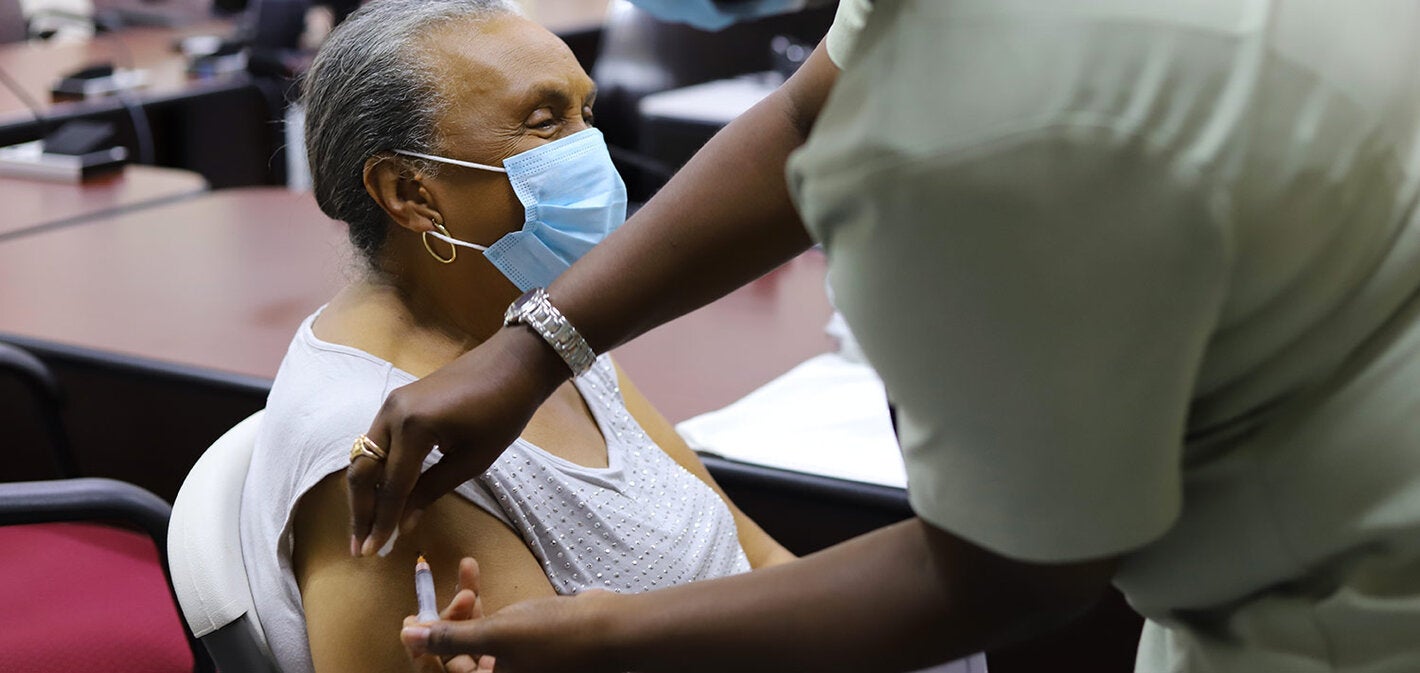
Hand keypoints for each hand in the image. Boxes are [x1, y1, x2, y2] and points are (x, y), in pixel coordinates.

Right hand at [348, 326, 568, 556]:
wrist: (513, 364)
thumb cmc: (503, 412)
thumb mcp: (472, 460)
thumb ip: (431, 491)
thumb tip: (403, 526)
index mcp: (413, 428)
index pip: (390, 486)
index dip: (381, 522)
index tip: (373, 553)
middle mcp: (391, 413)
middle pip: (362, 471)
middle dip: (360, 511)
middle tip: (360, 548)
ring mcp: (391, 404)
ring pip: (363, 456)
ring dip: (363, 492)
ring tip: (366, 528)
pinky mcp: (397, 402)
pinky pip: (376, 442)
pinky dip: (374, 471)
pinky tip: (380, 495)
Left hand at [403, 588, 624, 672]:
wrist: (610, 628)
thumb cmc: (555, 636)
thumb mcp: (497, 634)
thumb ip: (450, 637)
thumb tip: (407, 637)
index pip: (438, 672)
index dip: (420, 648)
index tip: (412, 618)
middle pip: (452, 654)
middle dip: (447, 619)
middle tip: (450, 591)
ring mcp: (508, 662)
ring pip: (470, 634)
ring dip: (463, 603)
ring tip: (468, 571)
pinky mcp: (521, 643)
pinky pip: (489, 623)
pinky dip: (479, 600)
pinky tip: (472, 572)